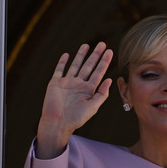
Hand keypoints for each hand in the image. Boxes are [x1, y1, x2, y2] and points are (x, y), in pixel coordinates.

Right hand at [36, 42, 112, 158]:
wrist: (58, 123)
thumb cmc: (77, 118)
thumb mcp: (93, 107)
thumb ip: (102, 94)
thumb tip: (110, 80)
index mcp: (89, 90)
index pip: (99, 72)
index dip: (104, 62)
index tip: (110, 52)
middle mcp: (79, 84)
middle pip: (89, 66)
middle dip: (96, 55)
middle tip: (102, 44)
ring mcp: (67, 82)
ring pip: (76, 65)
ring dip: (81, 55)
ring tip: (87, 45)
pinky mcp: (55, 83)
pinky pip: (59, 70)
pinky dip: (62, 62)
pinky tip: (67, 54)